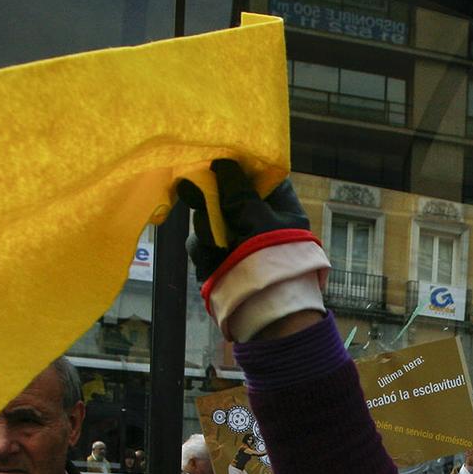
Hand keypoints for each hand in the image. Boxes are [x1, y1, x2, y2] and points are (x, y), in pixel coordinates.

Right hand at [177, 160, 329, 342]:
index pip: (258, 175)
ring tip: (219, 245)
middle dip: (212, 200)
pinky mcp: (218, 260)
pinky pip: (200, 245)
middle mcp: (257, 220)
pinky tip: (213, 261)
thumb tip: (221, 162)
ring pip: (207, 219)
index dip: (236, 165)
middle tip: (193, 191)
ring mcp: (236, 241)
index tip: (215, 158)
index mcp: (279, 206)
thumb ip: (235, 190)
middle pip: (225, 194)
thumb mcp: (256, 219)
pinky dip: (204, 252)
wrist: (266, 315)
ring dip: (207, 230)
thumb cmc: (272, 262)